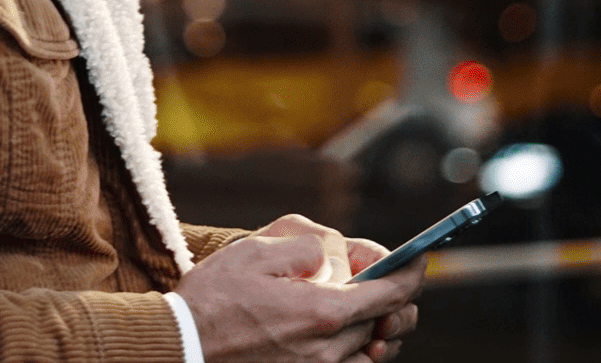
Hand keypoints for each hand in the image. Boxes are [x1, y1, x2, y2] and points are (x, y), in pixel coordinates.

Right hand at [175, 216, 424, 362]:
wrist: (181, 349)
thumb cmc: (213, 300)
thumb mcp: (256, 252)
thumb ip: (307, 248)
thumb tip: (336, 255)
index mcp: (323, 311)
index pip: (393, 293)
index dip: (413, 272)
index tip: (419, 258)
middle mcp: (329, 349)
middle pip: (388, 323)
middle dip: (395, 297)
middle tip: (383, 279)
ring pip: (372, 352)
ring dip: (378, 328)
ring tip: (368, 309)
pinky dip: (358, 353)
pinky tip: (344, 336)